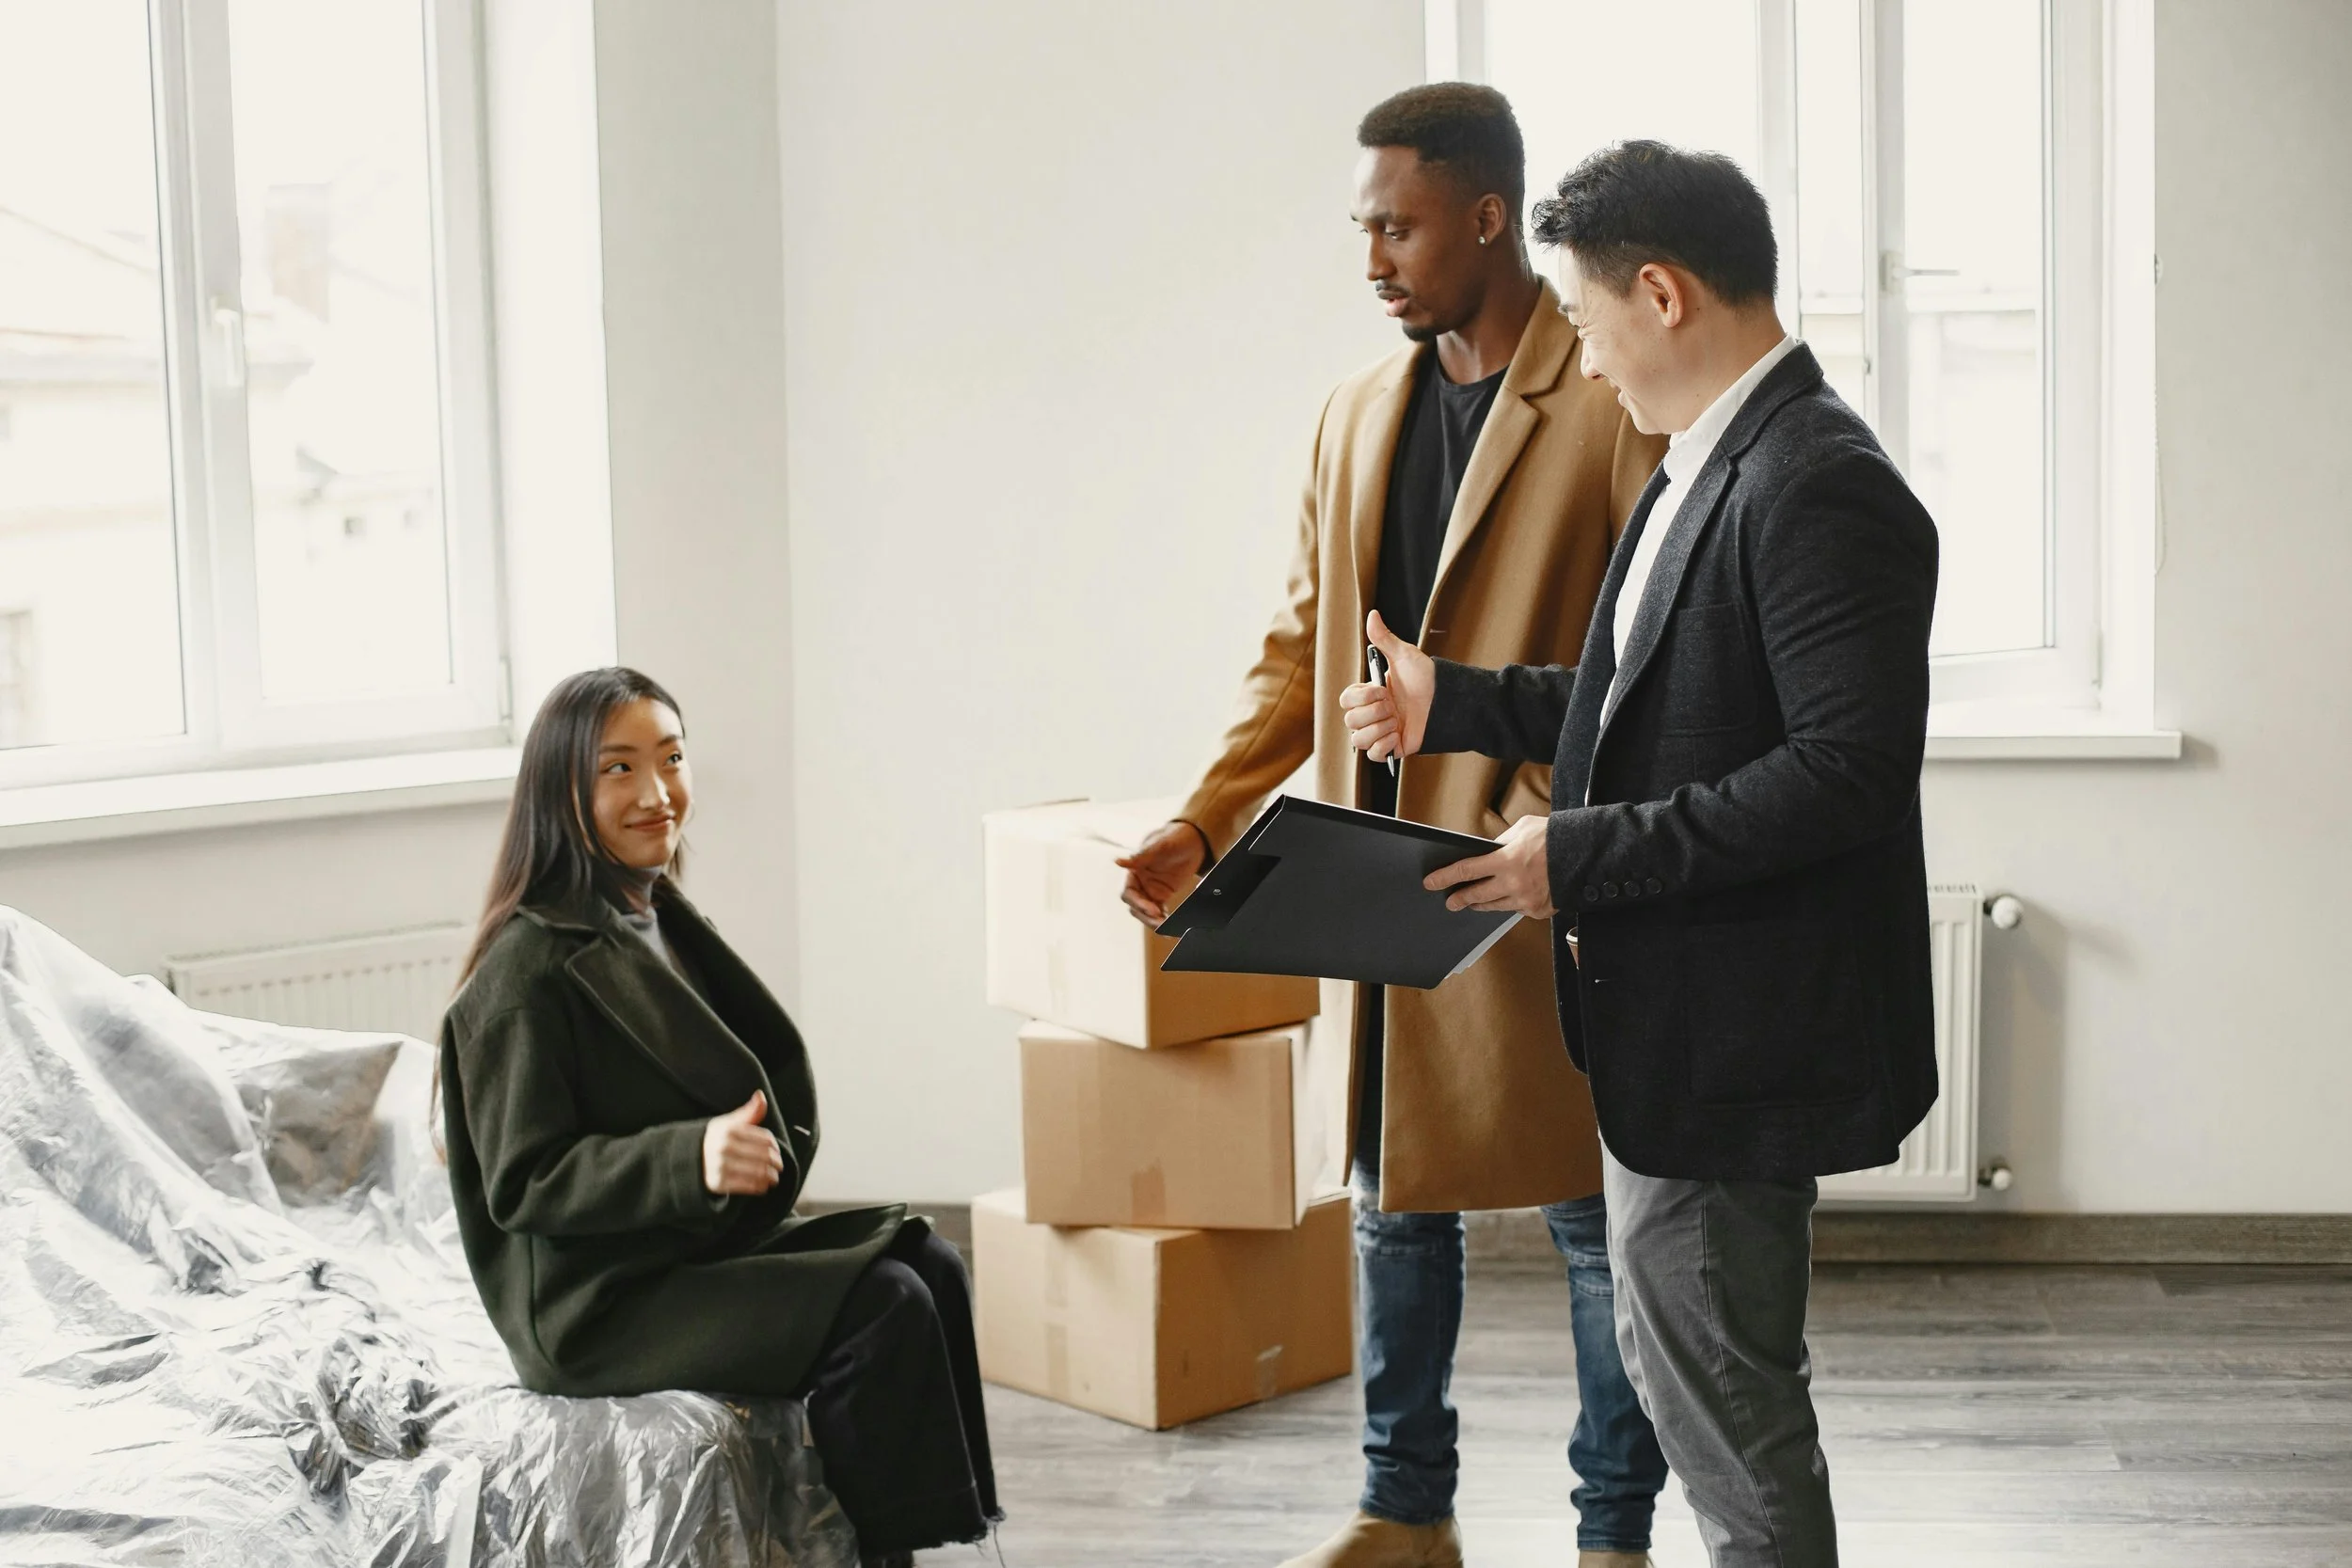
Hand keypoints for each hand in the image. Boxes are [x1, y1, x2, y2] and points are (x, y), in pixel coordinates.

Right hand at [702, 1090, 782, 1195]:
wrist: (688, 1160)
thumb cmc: (715, 1140)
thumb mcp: (728, 1123)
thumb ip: (748, 1112)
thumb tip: (761, 1095)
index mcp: (729, 1129)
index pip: (764, 1138)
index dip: (775, 1146)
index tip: (777, 1151)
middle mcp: (724, 1147)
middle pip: (763, 1155)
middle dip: (775, 1162)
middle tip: (779, 1166)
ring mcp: (721, 1165)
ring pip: (758, 1171)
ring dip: (771, 1176)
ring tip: (774, 1177)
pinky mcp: (718, 1183)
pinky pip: (747, 1186)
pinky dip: (760, 1186)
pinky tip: (763, 1185)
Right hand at [1116, 820, 1210, 923]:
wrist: (1194, 840)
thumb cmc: (1174, 838)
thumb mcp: (1159, 845)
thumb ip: (1140, 856)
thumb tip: (1117, 861)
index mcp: (1134, 870)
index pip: (1128, 892)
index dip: (1138, 902)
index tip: (1152, 908)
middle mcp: (1139, 882)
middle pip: (1135, 906)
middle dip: (1146, 916)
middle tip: (1160, 922)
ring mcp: (1150, 890)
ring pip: (1146, 912)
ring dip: (1153, 921)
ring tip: (1165, 928)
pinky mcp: (1162, 895)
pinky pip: (1159, 911)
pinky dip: (1162, 920)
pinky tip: (1170, 926)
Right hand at [1340, 610, 1433, 763]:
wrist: (1447, 702)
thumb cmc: (1425, 678)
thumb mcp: (1404, 656)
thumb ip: (1384, 638)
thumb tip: (1372, 614)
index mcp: (1368, 696)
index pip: (1345, 701)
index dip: (1363, 697)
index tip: (1384, 690)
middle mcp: (1370, 715)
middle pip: (1350, 721)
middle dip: (1375, 712)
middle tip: (1394, 706)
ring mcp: (1379, 733)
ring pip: (1358, 740)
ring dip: (1380, 729)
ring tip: (1398, 721)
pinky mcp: (1391, 749)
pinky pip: (1373, 755)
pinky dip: (1384, 746)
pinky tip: (1398, 735)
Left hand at [1425, 814, 1555, 917]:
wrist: (1587, 856)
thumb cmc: (1555, 838)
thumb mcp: (1523, 830)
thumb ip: (1501, 843)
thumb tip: (1486, 852)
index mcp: (1506, 860)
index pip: (1466, 870)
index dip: (1445, 877)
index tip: (1431, 882)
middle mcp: (1513, 884)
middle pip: (1475, 895)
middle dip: (1459, 898)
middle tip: (1449, 901)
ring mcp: (1525, 900)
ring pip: (1494, 907)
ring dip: (1481, 904)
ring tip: (1472, 901)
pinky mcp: (1537, 911)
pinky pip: (1516, 909)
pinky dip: (1510, 903)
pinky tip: (1508, 897)